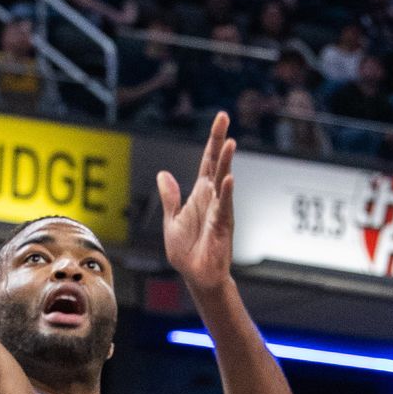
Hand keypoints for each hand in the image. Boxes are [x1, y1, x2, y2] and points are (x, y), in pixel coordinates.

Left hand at [156, 112, 236, 296]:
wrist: (196, 275)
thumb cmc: (186, 250)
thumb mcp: (171, 220)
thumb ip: (170, 198)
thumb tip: (163, 174)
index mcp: (200, 194)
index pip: (207, 161)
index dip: (213, 140)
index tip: (220, 118)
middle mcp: (212, 198)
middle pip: (217, 164)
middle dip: (220, 142)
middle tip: (224, 118)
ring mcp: (219, 210)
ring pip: (223, 181)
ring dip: (226, 163)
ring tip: (229, 143)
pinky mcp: (222, 226)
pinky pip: (225, 206)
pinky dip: (227, 193)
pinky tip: (229, 179)